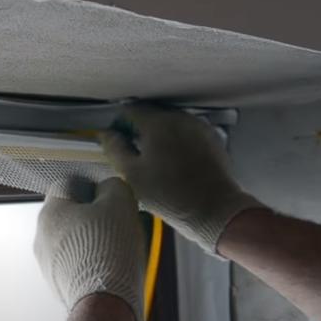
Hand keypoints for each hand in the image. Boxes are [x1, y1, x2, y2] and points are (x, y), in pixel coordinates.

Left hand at [34, 178, 146, 320]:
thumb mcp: (119, 204)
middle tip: (116, 225)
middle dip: (93, 216)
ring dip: (92, 240)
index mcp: (50, 212)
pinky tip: (108, 268)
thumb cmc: (109, 251)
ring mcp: (47, 262)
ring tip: (115, 250)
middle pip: (69, 214)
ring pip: (72, 240)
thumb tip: (109, 189)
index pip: (67, 185)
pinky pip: (74, 263)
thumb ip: (113, 187)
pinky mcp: (58, 284)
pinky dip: (89, 262)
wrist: (104, 304)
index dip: (92, 188)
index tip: (109, 200)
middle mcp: (42, 236)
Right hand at [99, 104, 261, 253]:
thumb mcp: (132, 174)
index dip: (118, 125)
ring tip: (155, 159)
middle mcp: (179, 117)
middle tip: (134, 153)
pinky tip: (174, 161)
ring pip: (170, 123)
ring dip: (158, 135)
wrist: (214, 209)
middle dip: (139, 129)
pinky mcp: (212, 138)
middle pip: (151, 114)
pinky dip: (176, 140)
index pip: (129, 110)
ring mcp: (198, 126)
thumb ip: (115, 149)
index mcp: (157, 123)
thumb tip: (106, 134)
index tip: (117, 142)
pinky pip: (186, 132)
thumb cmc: (169, 194)